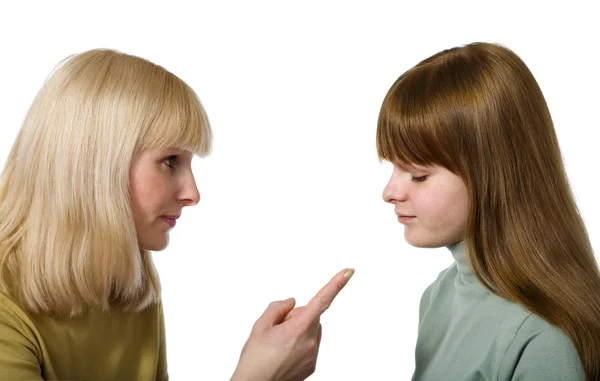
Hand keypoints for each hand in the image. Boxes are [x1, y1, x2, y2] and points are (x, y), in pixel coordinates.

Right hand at [230, 268, 354, 380]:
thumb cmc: (254, 360)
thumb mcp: (260, 326)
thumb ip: (278, 307)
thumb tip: (292, 303)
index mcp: (299, 328)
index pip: (322, 300)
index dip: (336, 284)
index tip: (349, 272)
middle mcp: (311, 342)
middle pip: (310, 316)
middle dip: (296, 316)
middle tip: (276, 330)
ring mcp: (313, 355)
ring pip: (310, 330)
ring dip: (297, 330)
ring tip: (278, 345)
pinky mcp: (312, 365)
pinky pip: (309, 345)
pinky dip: (298, 344)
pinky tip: (283, 354)